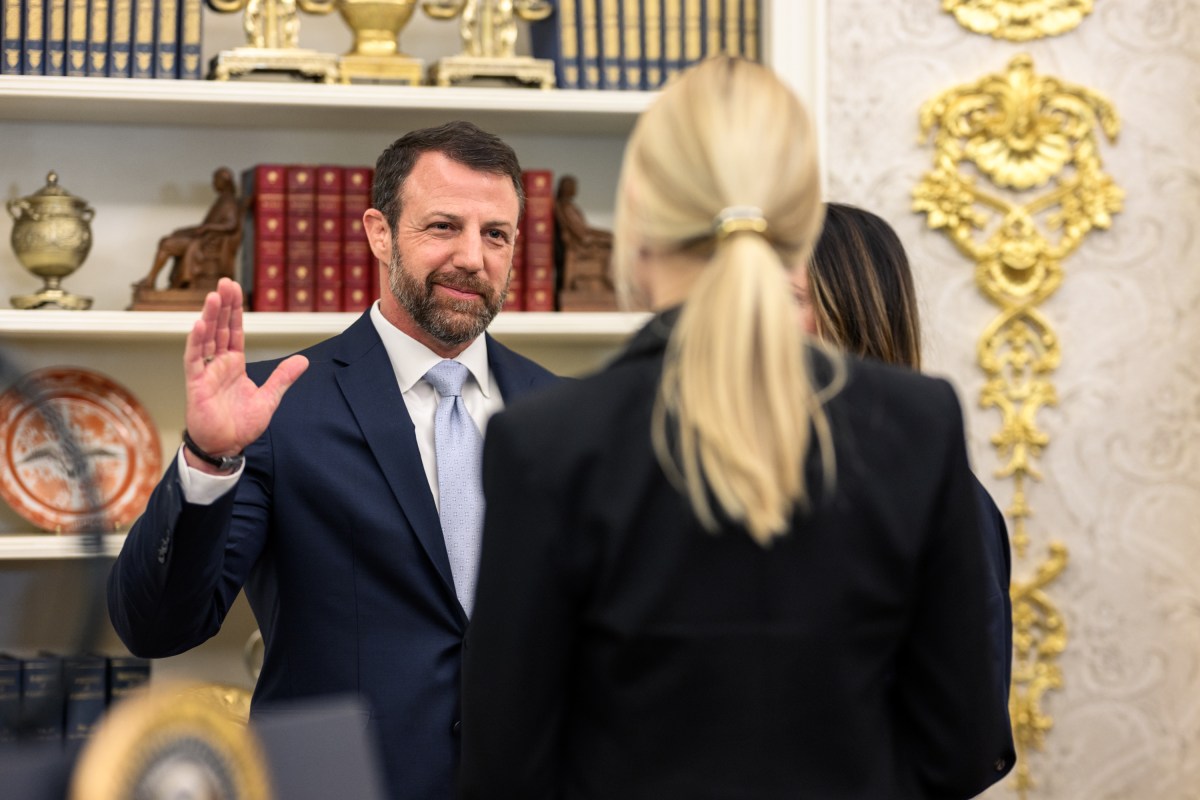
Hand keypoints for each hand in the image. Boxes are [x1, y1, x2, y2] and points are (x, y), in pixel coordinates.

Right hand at [182, 278, 307, 470]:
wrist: (226, 447)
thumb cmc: (241, 425)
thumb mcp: (269, 398)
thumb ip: (283, 378)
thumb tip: (303, 360)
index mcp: (234, 364)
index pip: (234, 331)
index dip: (234, 311)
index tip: (233, 289)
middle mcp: (218, 364)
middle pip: (220, 328)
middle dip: (222, 305)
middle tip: (225, 282)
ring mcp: (205, 373)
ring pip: (206, 339)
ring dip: (209, 317)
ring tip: (213, 296)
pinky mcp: (196, 385)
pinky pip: (194, 360)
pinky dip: (196, 342)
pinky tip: (199, 325)